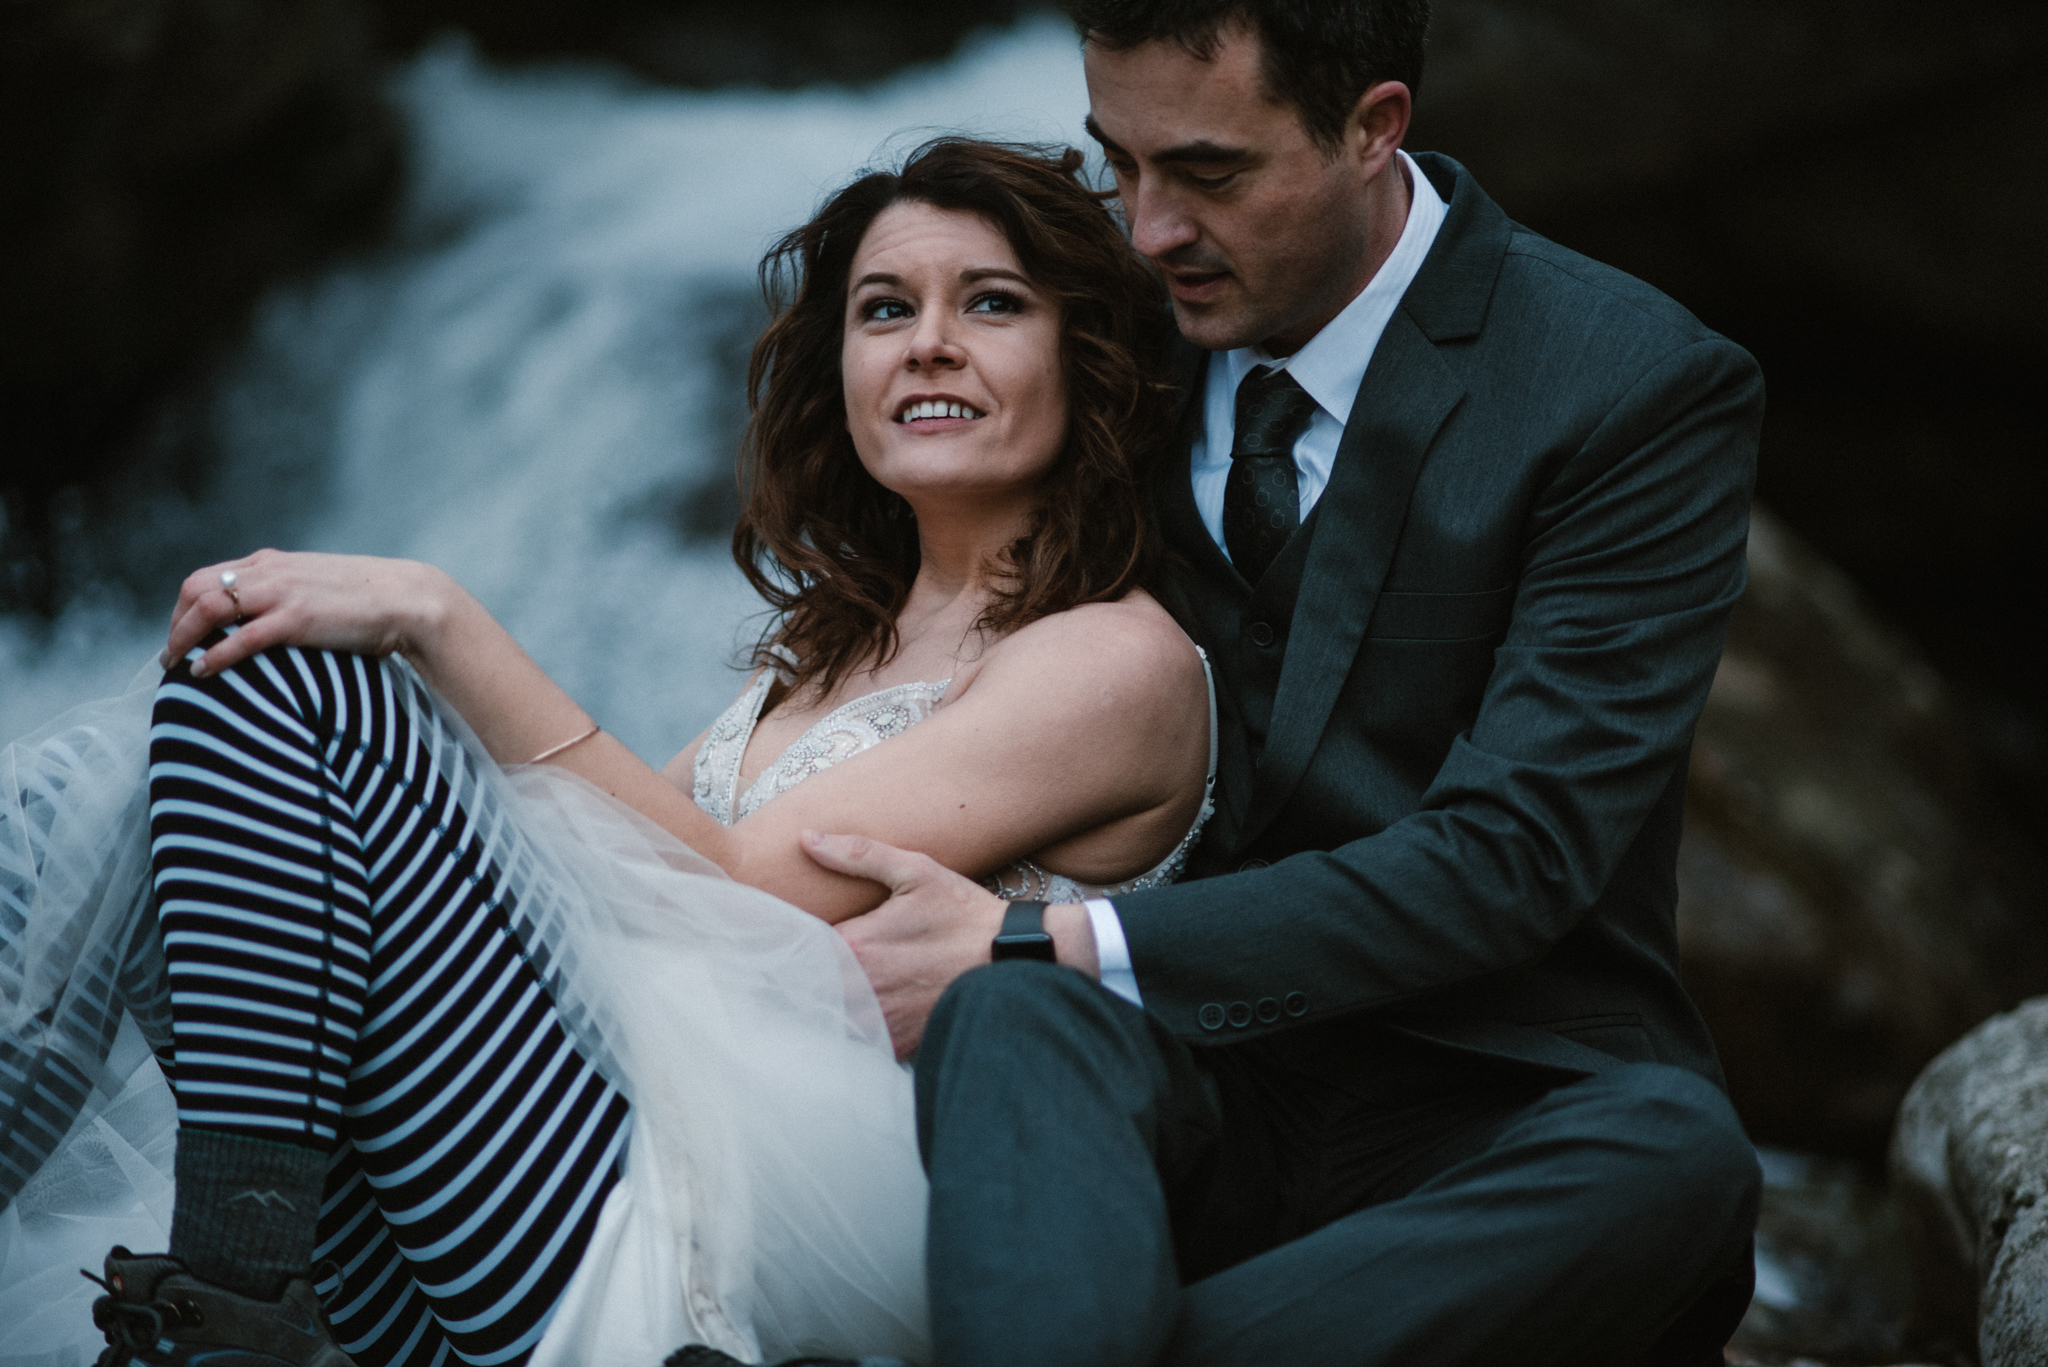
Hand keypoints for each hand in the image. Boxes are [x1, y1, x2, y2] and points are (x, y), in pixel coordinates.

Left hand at [162, 550, 457, 678]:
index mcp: (272, 563)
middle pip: (197, 589)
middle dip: (175, 623)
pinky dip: (216, 654)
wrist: (408, 600)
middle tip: (171, 656)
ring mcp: (283, 593)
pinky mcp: (298, 618)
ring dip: (184, 638)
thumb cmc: (369, 602)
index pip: (207, 578)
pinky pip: (242, 636)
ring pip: (210, 608)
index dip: (183, 609)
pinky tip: (203, 672)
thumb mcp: (317, 589)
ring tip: (176, 666)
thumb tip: (268, 624)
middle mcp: (270, 571)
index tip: (180, 637)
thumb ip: (287, 597)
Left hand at [806, 831, 1101, 1057]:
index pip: (797, 952)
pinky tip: (858, 1018)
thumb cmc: (964, 915)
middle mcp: (862, 989)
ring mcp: (881, 1022)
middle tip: (788, 973)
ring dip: (824, 1009)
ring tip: (819, 996)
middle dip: (799, 982)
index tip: (777, 944)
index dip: (787, 948)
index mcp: (856, 946)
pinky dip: (855, 1033)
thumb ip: (857, 854)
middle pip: (807, 992)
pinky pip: (861, 1045)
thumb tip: (807, 838)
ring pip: (829, 1022)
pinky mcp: (900, 1044)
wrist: (1013, 961)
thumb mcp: (915, 872)